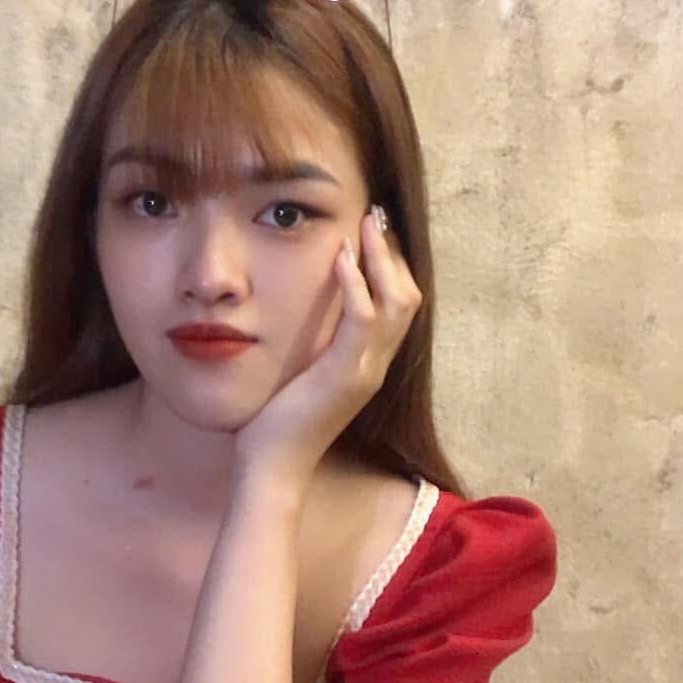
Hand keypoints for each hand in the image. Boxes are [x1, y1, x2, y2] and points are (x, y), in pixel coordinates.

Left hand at [234, 207, 421, 488]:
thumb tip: (300, 313)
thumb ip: (311, 346)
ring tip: (363, 226)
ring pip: (397, 303)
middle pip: (408, 296)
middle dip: (392, 253)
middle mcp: (376, 365)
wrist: (274, 467)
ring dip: (381, 259)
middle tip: (373, 216)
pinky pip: (363, 320)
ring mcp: (366, 371)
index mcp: (368, 364)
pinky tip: (342, 258)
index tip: (371, 232)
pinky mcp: (346, 376)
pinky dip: (357, 285)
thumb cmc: (277, 424)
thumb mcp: (300, 374)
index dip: (390, 266)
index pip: (398, 305)